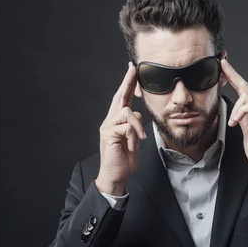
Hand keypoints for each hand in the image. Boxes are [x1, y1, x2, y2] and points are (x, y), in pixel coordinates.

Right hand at [95, 62, 146, 195]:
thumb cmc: (125, 159)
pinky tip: (132, 146)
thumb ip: (135, 126)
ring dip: (138, 127)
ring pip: (128, 112)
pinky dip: (134, 137)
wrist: (116, 176)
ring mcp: (108, 127)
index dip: (128, 84)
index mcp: (117, 121)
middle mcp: (110, 121)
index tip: (132, 70)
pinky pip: (127, 126)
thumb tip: (139, 115)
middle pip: (119, 97)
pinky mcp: (108, 134)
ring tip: (139, 141)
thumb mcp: (134, 139)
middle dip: (127, 82)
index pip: (123, 99)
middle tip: (133, 69)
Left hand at [223, 59, 247, 175]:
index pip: (244, 90)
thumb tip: (235, 110)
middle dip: (233, 74)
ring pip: (246, 96)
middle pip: (246, 86)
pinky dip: (240, 113)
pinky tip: (236, 123)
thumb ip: (241, 117)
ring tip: (234, 123)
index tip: (224, 66)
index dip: (234, 77)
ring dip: (236, 109)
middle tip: (223, 64)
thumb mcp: (245, 129)